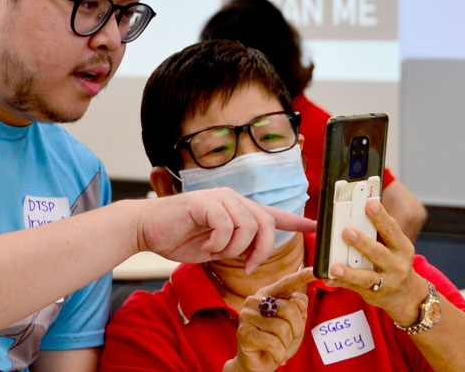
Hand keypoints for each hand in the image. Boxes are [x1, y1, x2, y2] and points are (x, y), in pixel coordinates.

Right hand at [138, 188, 315, 271]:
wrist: (147, 229)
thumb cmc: (178, 237)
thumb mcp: (214, 247)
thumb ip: (236, 247)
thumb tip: (254, 256)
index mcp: (237, 210)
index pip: (273, 214)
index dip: (296, 220)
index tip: (316, 226)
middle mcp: (232, 199)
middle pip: (266, 224)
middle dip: (262, 250)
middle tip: (247, 266)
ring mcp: (219, 198)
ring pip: (248, 227)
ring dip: (234, 248)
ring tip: (214, 251)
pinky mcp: (205, 201)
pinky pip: (226, 226)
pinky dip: (217, 243)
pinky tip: (203, 244)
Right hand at [225, 268, 314, 371]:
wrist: (257, 365)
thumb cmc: (276, 342)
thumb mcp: (294, 325)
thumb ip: (298, 309)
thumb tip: (298, 299)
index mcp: (267, 295)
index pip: (287, 282)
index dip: (303, 276)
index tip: (318, 270)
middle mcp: (255, 301)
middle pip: (290, 309)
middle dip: (296, 329)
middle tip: (289, 340)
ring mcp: (247, 316)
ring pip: (282, 328)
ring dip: (287, 344)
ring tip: (279, 348)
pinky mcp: (244, 333)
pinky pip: (273, 343)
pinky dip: (279, 354)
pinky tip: (275, 355)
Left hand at [323, 199, 427, 325]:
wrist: (407, 295)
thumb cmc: (395, 261)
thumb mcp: (395, 246)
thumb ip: (380, 232)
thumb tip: (357, 210)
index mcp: (401, 247)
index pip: (392, 230)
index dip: (381, 217)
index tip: (370, 204)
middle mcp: (396, 265)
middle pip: (378, 253)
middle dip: (362, 243)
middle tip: (347, 232)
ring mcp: (385, 282)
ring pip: (366, 277)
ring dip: (349, 272)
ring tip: (335, 267)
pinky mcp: (372, 293)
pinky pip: (353, 287)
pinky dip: (340, 282)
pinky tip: (327, 278)